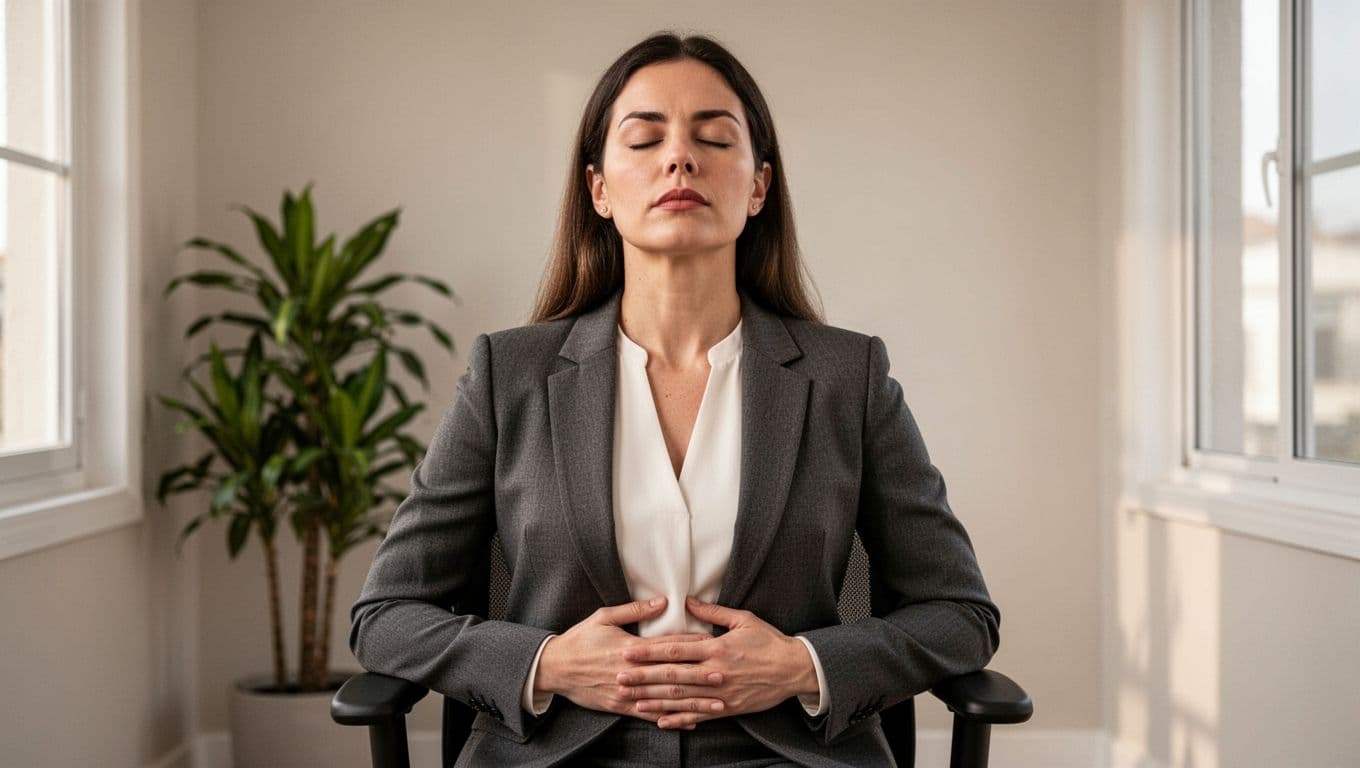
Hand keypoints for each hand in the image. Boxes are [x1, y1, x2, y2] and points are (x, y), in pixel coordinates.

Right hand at [535, 596, 718, 722]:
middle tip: (724, 676)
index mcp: (630, 648)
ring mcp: (627, 692)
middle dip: (699, 676)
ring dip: (692, 701)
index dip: (692, 645)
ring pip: (665, 698)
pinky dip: (671, 719)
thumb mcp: (603, 617)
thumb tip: (661, 601)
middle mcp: (631, 672)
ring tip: (715, 703)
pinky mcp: (620, 707)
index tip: (714, 644)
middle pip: (671, 673)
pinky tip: (690, 721)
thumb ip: (634, 610)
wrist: (554, 668)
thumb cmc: (579, 639)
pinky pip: (650, 715)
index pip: (667, 646)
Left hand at [618, 596, 818, 728]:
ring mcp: (720, 693)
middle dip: (643, 677)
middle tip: (620, 678)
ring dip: (655, 700)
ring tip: (633, 701)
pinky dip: (680, 719)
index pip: (676, 649)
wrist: (795, 669)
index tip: (629, 651)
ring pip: (682, 698)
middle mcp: (715, 672)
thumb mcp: (743, 620)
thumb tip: (689, 601)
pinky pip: (699, 715)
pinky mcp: (728, 708)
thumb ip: (714, 612)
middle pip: (672, 675)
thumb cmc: (769, 641)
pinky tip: (661, 721)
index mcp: (717, 648)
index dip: (650, 651)